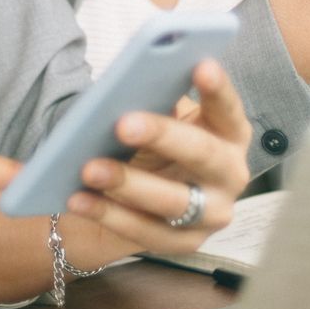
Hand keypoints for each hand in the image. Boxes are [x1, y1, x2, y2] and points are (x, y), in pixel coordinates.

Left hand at [62, 59, 251, 255]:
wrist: (140, 201)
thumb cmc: (152, 147)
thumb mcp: (156, 121)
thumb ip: (151, 104)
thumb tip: (127, 89)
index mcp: (229, 132)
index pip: (228, 107)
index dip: (218, 88)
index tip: (201, 65)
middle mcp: (230, 173)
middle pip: (203, 154)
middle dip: (163, 136)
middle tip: (123, 123)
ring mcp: (213, 213)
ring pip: (174, 201)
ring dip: (129, 183)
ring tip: (89, 168)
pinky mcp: (187, 243)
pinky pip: (146, 231)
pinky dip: (109, 215)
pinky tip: (79, 199)